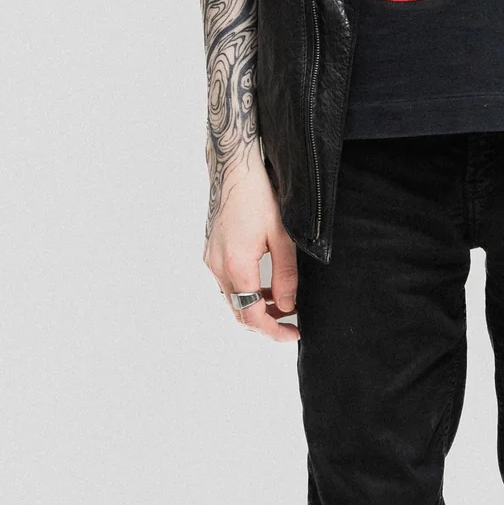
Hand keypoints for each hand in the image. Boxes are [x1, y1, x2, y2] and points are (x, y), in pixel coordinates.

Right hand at [203, 146, 299, 342]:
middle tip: (290, 324)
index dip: (273, 331)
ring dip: (254, 307)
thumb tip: (288, 306)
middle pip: (239, 312)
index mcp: (236, 266)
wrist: (233, 170)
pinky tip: (262, 284)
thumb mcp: (282, 236)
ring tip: (280, 303)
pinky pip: (227, 283)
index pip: (252, 315)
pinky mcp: (210, 252)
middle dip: (265, 322)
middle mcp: (217, 267)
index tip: (293, 334)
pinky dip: (244, 291)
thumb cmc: (259, 197)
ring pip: (232, 299)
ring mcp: (210, 260)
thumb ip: (285, 275)